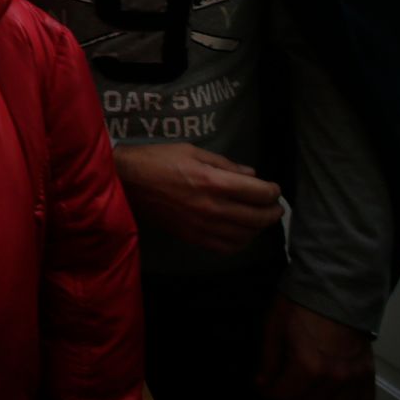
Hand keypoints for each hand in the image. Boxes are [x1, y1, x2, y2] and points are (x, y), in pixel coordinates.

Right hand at [113, 142, 282, 252]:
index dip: (272, 191)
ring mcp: (202, 226)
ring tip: (259, 219)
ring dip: (258, 228)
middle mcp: (212, 207)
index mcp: (213, 181)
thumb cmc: (156, 159)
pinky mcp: (192, 237)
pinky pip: (225, 247)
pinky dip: (239, 242)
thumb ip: (224, 164)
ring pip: (245, 235)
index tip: (273, 189)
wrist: (125, 181)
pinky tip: (240, 233)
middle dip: (272, 212)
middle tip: (274, 207)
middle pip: (258, 217)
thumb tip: (251, 174)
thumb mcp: (192, 151)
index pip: (259, 193)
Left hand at [256, 296, 375, 399]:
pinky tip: (333, 394)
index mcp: (309, 364)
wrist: (336, 287)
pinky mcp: (368, 372)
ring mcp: (354, 375)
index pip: (285, 395)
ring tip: (306, 388)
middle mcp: (335, 375)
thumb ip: (269, 360)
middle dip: (290, 396)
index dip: (269, 392)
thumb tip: (262, 383)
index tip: (264, 386)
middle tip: (283, 383)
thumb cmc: (301, 303)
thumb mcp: (274, 327)